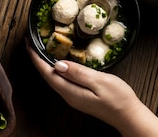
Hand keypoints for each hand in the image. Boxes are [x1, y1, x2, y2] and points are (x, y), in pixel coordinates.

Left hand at [25, 39, 140, 130]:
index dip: (36, 58)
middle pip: (48, 76)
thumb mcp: (99, 81)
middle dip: (37, 59)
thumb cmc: (117, 97)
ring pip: (54, 78)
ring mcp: (74, 96)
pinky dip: (56, 68)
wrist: (128, 115)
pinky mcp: (80, 95)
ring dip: (45, 63)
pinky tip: (59, 61)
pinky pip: (62, 79)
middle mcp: (69, 95)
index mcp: (70, 92)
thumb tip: (57, 65)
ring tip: (41, 48)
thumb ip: (78, 73)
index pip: (48, 73)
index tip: (28, 43)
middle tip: (32, 41)